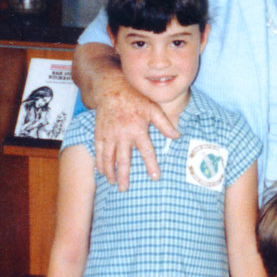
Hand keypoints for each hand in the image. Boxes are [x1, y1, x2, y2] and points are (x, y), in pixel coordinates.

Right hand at [93, 69, 178, 189]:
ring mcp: (109, 135)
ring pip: (108, 158)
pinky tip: (102, 171)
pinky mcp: (99, 133)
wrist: (111, 88)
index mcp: (138, 129)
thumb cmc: (135, 98)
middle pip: (123, 160)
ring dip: (110, 172)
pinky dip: (99, 162)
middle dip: (123, 176)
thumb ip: (165, 124)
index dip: (151, 165)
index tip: (155, 177)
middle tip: (124, 189)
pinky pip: (98, 151)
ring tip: (113, 183)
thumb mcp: (153, 108)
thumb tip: (177, 136)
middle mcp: (122, 135)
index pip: (146, 151)